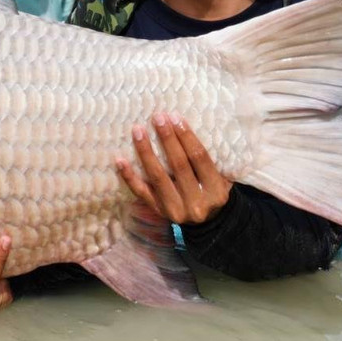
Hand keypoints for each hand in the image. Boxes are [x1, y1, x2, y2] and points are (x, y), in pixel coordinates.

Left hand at [116, 112, 231, 224]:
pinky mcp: (158, 211)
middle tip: (157, 118)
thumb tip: (185, 125)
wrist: (207, 222)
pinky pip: (141, 192)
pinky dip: (129, 176)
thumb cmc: (212, 190)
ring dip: (146, 151)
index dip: (187, 136)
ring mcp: (175, 209)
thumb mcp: (221, 177)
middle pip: (178, 165)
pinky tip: (120, 160)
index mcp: (215, 192)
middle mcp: (196, 204)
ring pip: (157, 177)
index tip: (175, 117)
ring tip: (138, 130)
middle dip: (167, 139)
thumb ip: (210, 158)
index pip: (199, 158)